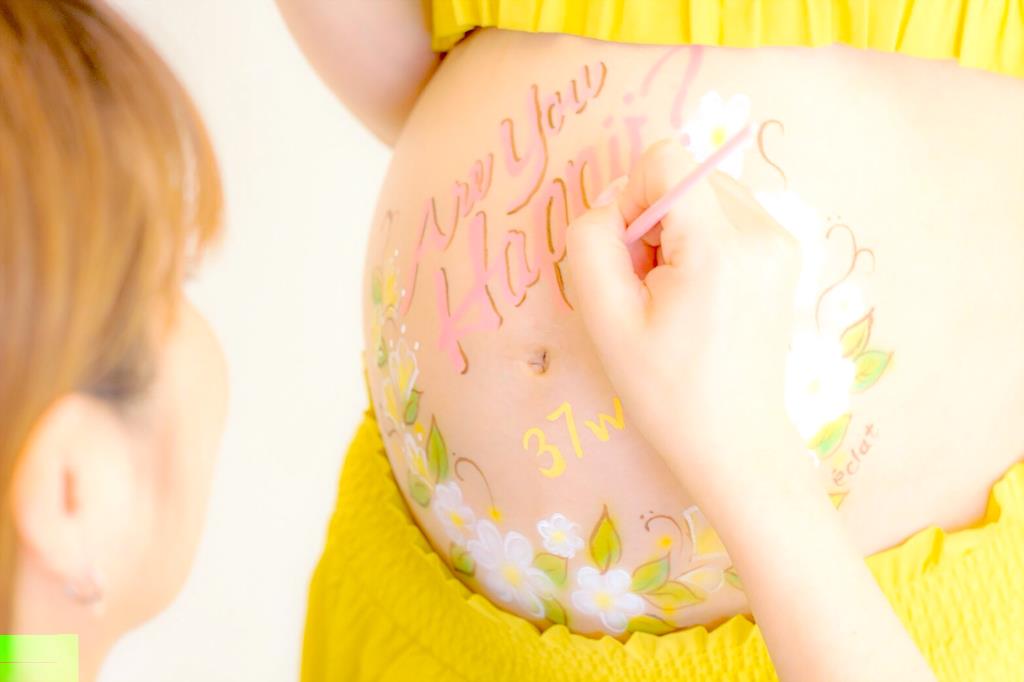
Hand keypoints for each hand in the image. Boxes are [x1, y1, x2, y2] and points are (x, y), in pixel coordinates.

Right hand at [568, 141, 936, 681]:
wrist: (735, 441)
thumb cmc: (667, 391)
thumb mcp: (605, 319)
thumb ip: (592, 242)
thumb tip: (613, 205)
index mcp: (721, 244)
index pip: (666, 157)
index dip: (631, 198)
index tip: (632, 259)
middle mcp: (763, 229)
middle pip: (685, 174)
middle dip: (654, 218)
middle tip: (651, 287)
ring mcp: (781, 240)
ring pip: (704, 192)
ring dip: (676, 230)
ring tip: (676, 294)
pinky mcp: (785, 254)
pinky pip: (727, 215)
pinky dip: (702, 241)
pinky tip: (700, 294)